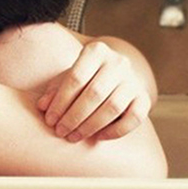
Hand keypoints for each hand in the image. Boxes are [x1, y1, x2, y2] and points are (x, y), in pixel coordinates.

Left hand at [36, 41, 151, 141]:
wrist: (112, 75)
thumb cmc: (83, 77)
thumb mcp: (66, 78)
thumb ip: (53, 91)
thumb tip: (42, 107)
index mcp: (96, 51)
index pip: (76, 78)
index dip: (61, 101)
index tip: (50, 120)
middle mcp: (118, 62)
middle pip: (94, 93)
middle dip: (74, 116)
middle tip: (60, 131)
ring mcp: (133, 79)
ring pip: (113, 107)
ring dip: (91, 126)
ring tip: (74, 136)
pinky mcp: (144, 97)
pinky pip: (134, 118)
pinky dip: (115, 131)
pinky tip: (98, 137)